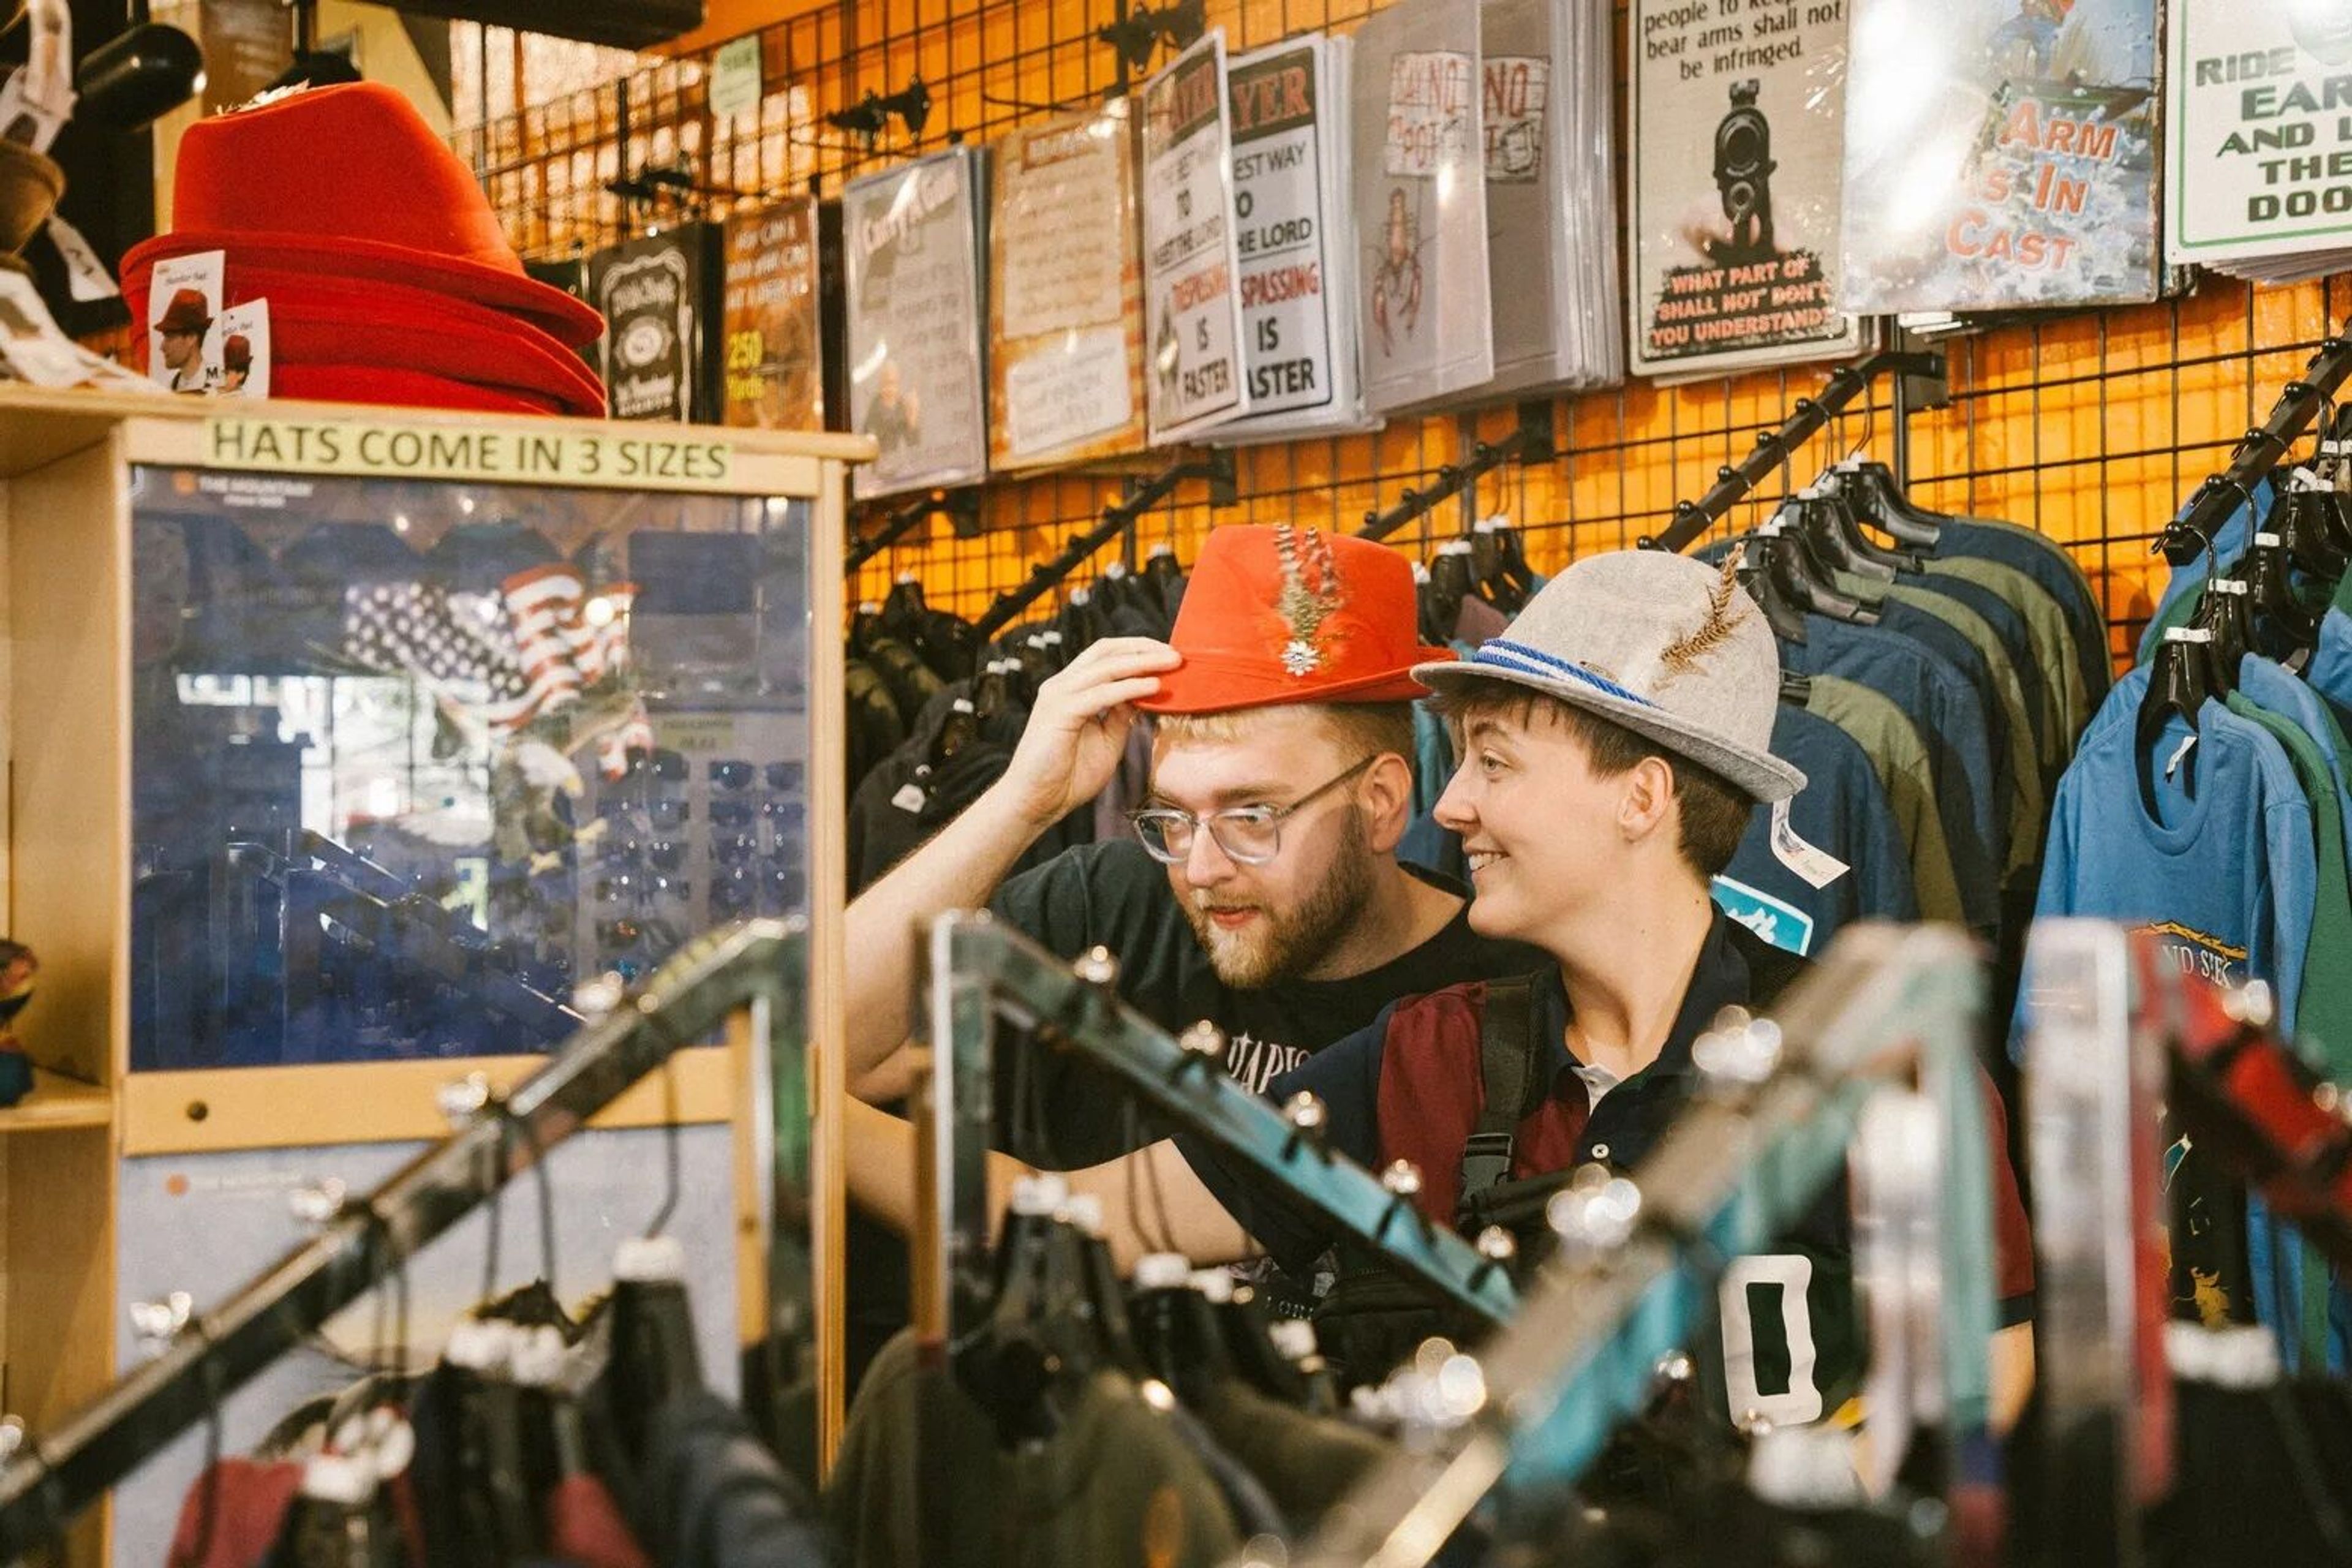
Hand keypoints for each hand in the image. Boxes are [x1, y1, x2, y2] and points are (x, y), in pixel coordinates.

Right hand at [995, 637, 1180, 829]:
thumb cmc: (1067, 775)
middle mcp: (1062, 686)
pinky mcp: (1060, 713)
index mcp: (1071, 689)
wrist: (1037, 802)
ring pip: (1106, 668)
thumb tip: (1144, 694)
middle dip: (1143, 649)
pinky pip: (1101, 694)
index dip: (1137, 650)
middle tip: (1176, 654)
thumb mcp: (1107, 740)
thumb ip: (1122, 715)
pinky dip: (1130, 688)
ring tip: (1171, 663)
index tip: (1167, 655)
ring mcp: (1058, 696)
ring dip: (1142, 663)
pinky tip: (1153, 687)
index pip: (1105, 656)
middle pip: (1106, 653)